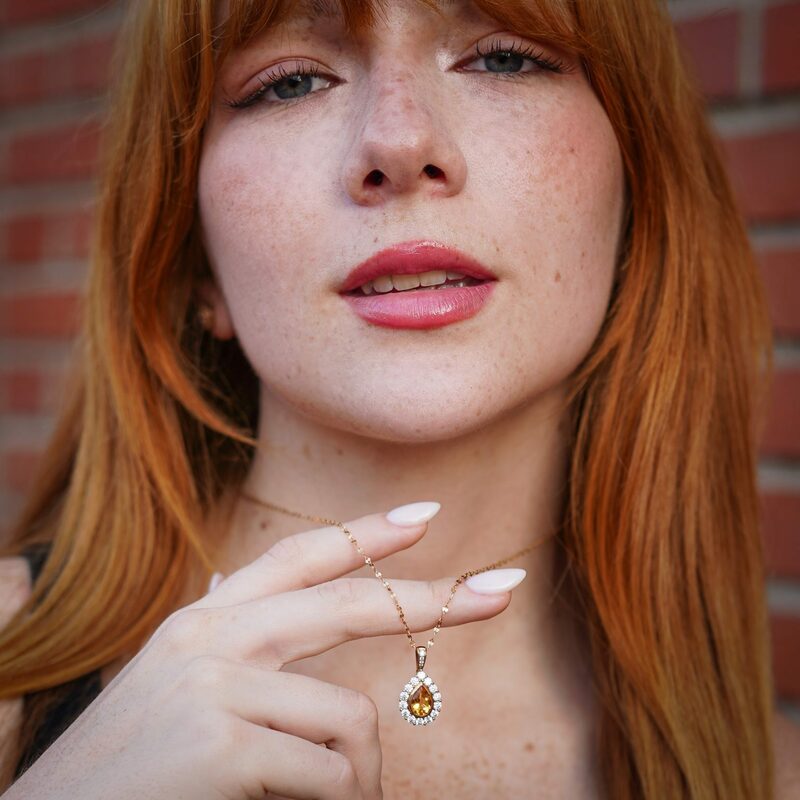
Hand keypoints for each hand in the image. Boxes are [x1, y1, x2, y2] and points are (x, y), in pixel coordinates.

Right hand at [5, 506, 513, 799]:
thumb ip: (222, 637)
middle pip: (348, 603)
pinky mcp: (222, 744)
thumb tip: (250, 588)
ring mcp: (217, 686)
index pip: (299, 557)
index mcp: (205, 620)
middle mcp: (212, 637)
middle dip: (432, 597)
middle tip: (502, 591)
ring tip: (320, 799)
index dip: (366, 534)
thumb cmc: (126, 764)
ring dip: (356, 777)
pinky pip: (331, 775)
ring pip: (351, 719)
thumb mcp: (173, 684)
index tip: (427, 516)